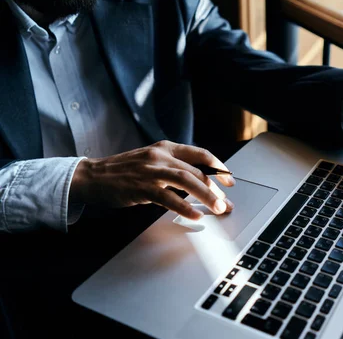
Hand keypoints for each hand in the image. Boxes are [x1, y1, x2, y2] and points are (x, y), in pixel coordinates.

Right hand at [69, 140, 235, 219]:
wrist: (91, 176)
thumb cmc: (124, 172)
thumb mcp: (152, 162)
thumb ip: (174, 168)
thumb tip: (201, 184)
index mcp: (166, 147)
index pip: (201, 154)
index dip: (219, 167)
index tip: (230, 181)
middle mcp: (160, 155)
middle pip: (197, 170)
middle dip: (216, 188)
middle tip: (226, 203)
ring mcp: (150, 170)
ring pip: (187, 180)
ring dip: (206, 196)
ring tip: (218, 208)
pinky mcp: (141, 186)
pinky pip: (168, 197)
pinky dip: (185, 207)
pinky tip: (195, 215)